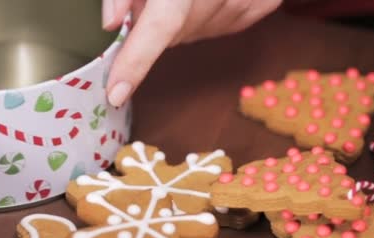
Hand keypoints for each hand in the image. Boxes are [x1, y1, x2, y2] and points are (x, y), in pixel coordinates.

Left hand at [103, 0, 281, 106]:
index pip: (160, 25)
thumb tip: (112, 23)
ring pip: (193, 34)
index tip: (116, 92)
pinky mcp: (261, 5)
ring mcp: (245, 2)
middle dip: (154, 23)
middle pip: (174, 34)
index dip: (136, 61)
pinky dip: (203, 18)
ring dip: (180, 20)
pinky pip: (219, 28)